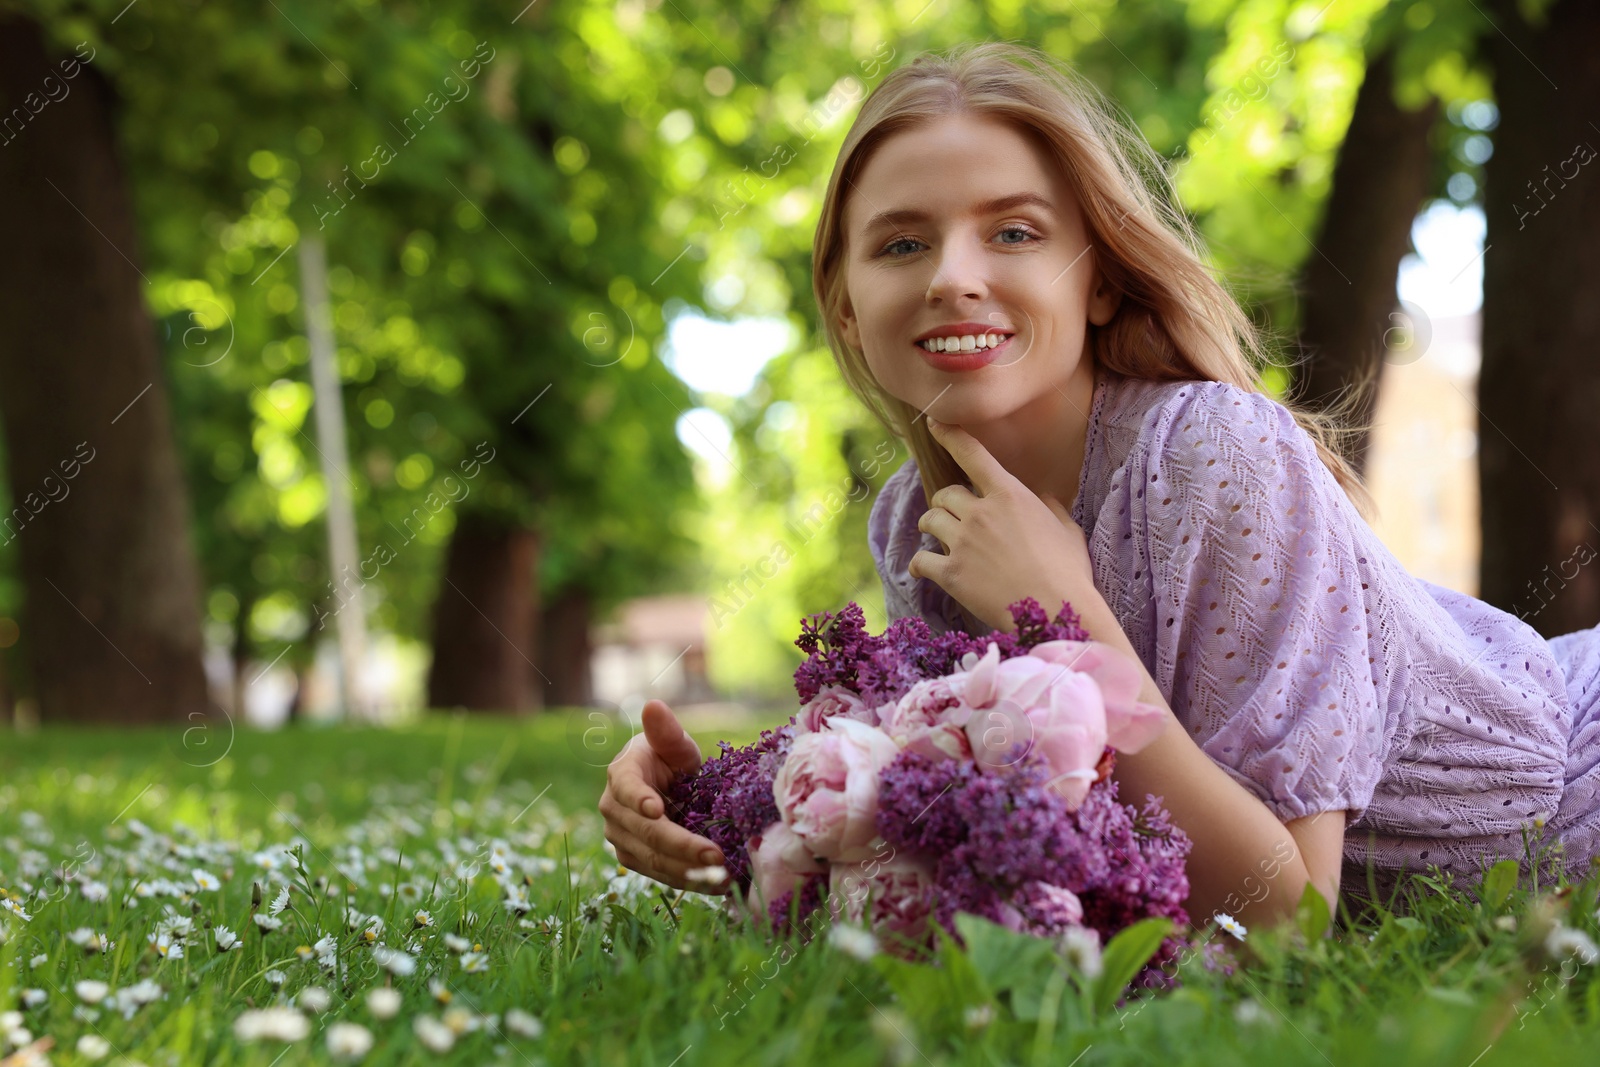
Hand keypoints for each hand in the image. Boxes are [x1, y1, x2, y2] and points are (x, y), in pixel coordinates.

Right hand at [598, 700, 729, 893]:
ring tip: (722, 877)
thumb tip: (653, 706)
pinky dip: (688, 881)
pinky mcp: (633, 859)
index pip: (627, 789)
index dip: (640, 799)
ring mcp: (620, 837)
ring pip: (653, 859)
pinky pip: (659, 874)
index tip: (657, 809)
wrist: (664, 786)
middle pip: (646, 833)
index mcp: (621, 774)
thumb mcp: (674, 744)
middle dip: (682, 846)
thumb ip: (667, 731)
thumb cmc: (670, 759)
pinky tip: (716, 886)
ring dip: (688, 872)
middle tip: (716, 856)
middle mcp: (613, 809)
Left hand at [909, 417, 1096, 631]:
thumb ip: (1052, 508)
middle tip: (951, 515)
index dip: (949, 436)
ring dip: (931, 525)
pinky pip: (921, 560)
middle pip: (945, 494)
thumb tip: (1044, 498)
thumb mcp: (1068, 531)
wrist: (1055, 611)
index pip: (972, 455)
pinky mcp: (951, 573)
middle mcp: (981, 513)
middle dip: (945, 502)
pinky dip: (918, 565)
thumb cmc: (1069, 572)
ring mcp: (963, 542)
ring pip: (929, 520)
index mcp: (1010, 495)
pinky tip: (921, 570)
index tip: (933, 423)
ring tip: (937, 536)